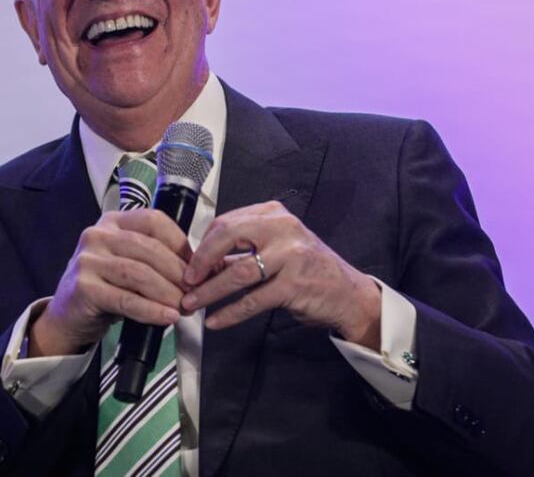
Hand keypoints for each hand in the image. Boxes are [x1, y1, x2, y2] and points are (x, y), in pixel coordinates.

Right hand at [29, 209, 191, 356]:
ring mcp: (88, 260)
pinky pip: (126, 299)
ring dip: (168, 293)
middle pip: (150, 249)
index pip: (154, 222)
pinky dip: (151, 309)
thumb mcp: (130, 264)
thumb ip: (158, 260)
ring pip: (140, 273)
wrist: (67, 316)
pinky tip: (167, 317)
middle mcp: (98, 235)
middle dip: (179, 274)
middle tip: (195, 294)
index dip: (181, 244)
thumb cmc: (105, 288)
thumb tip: (204, 268)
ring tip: (184, 308)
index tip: (197, 266)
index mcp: (113, 222)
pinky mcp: (84, 287)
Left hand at [181, 201, 381, 349]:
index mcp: (273, 214)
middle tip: (186, 281)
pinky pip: (253, 299)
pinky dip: (230, 312)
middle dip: (201, 261)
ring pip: (238, 272)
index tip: (189, 264)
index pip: (226, 222)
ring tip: (192, 304)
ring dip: (210, 291)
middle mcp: (282, 227)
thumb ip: (239, 254)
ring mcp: (290, 255)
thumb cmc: (306, 269)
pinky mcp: (294, 284)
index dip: (202, 245)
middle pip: (228, 236)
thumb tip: (200, 266)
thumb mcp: (275, 250)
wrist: (347, 294)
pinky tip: (215, 321)